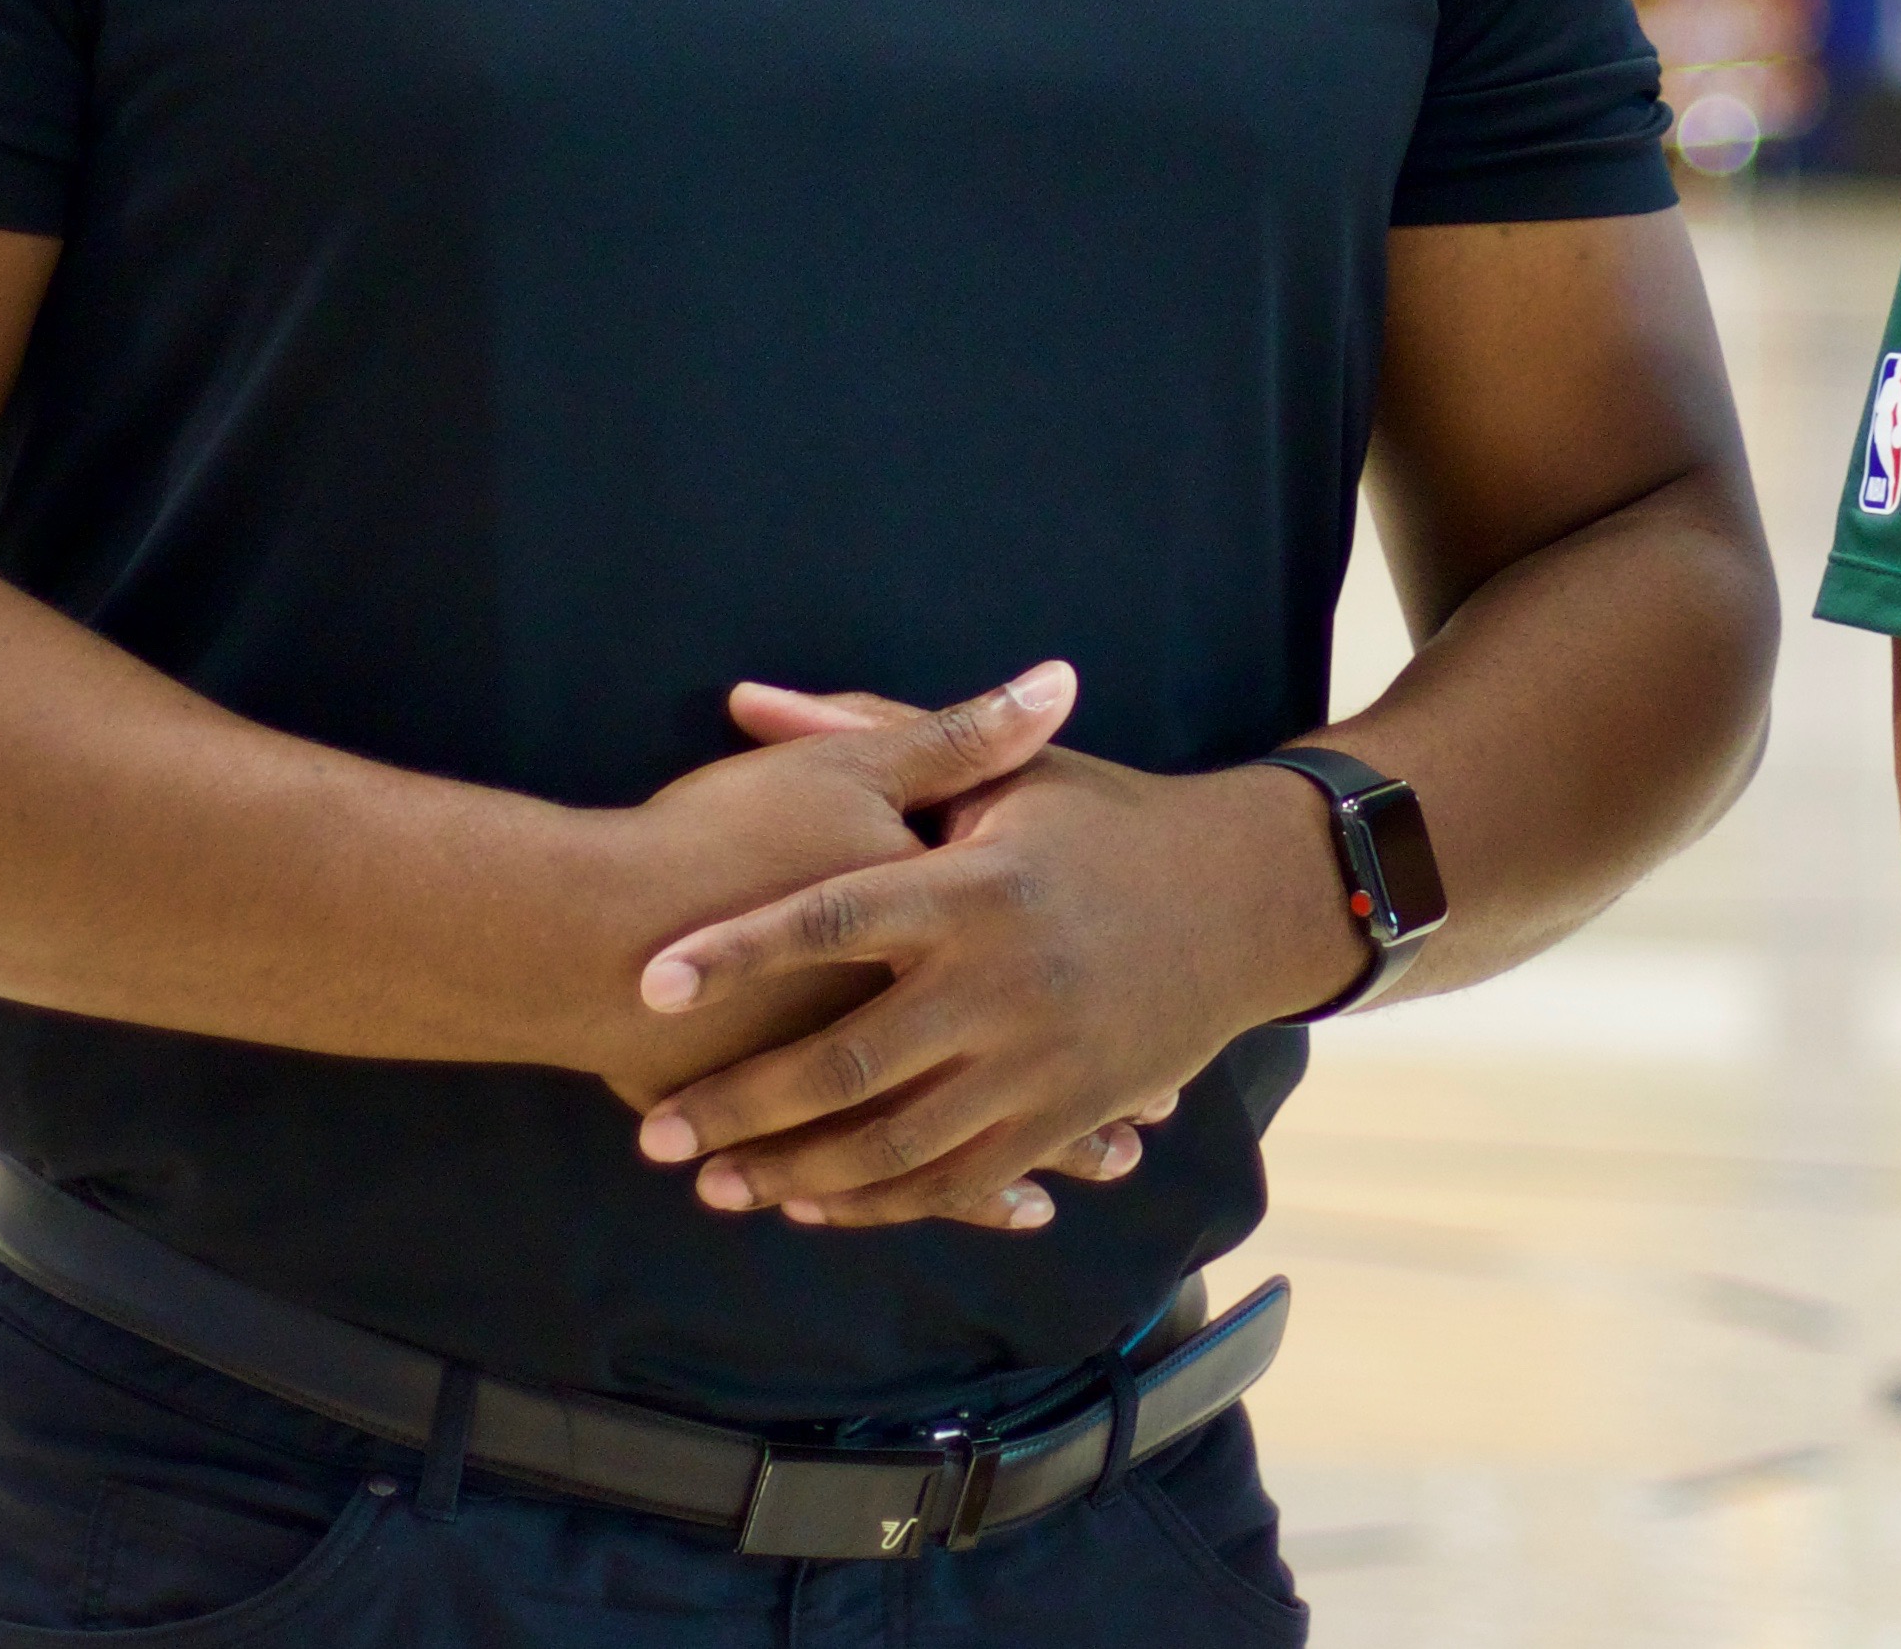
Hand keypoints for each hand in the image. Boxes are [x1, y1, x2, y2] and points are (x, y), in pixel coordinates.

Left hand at [626, 703, 1364, 1234]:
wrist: (1249, 899)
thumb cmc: (1108, 825)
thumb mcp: (1008, 778)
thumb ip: (878, 738)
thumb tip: (748, 694)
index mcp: (980, 885)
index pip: (834, 918)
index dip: (739, 949)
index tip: (650, 978)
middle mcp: (1007, 982)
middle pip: (848, 1061)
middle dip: (742, 1103)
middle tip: (654, 1132)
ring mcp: (1040, 1062)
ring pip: (896, 1143)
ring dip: (794, 1172)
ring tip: (710, 1183)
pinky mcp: (1066, 1116)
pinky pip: (958, 1179)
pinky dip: (880, 1203)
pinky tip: (811, 1205)